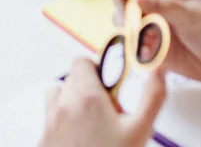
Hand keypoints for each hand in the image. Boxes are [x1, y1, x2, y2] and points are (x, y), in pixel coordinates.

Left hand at [38, 57, 166, 146]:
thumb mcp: (141, 130)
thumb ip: (152, 95)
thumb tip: (158, 71)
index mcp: (85, 97)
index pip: (83, 62)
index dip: (100, 70)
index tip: (113, 85)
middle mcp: (62, 107)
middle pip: (70, 79)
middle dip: (90, 89)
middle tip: (109, 111)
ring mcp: (49, 124)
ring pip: (57, 99)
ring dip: (72, 104)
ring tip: (93, 125)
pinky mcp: (43, 142)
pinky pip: (50, 121)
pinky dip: (63, 124)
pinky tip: (82, 141)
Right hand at [106, 0, 200, 85]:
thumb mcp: (193, 16)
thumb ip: (165, 6)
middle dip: (118, 0)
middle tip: (127, 16)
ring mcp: (149, 20)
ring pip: (121, 15)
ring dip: (125, 24)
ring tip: (143, 36)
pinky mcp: (149, 42)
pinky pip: (130, 39)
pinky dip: (133, 45)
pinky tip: (150, 52)